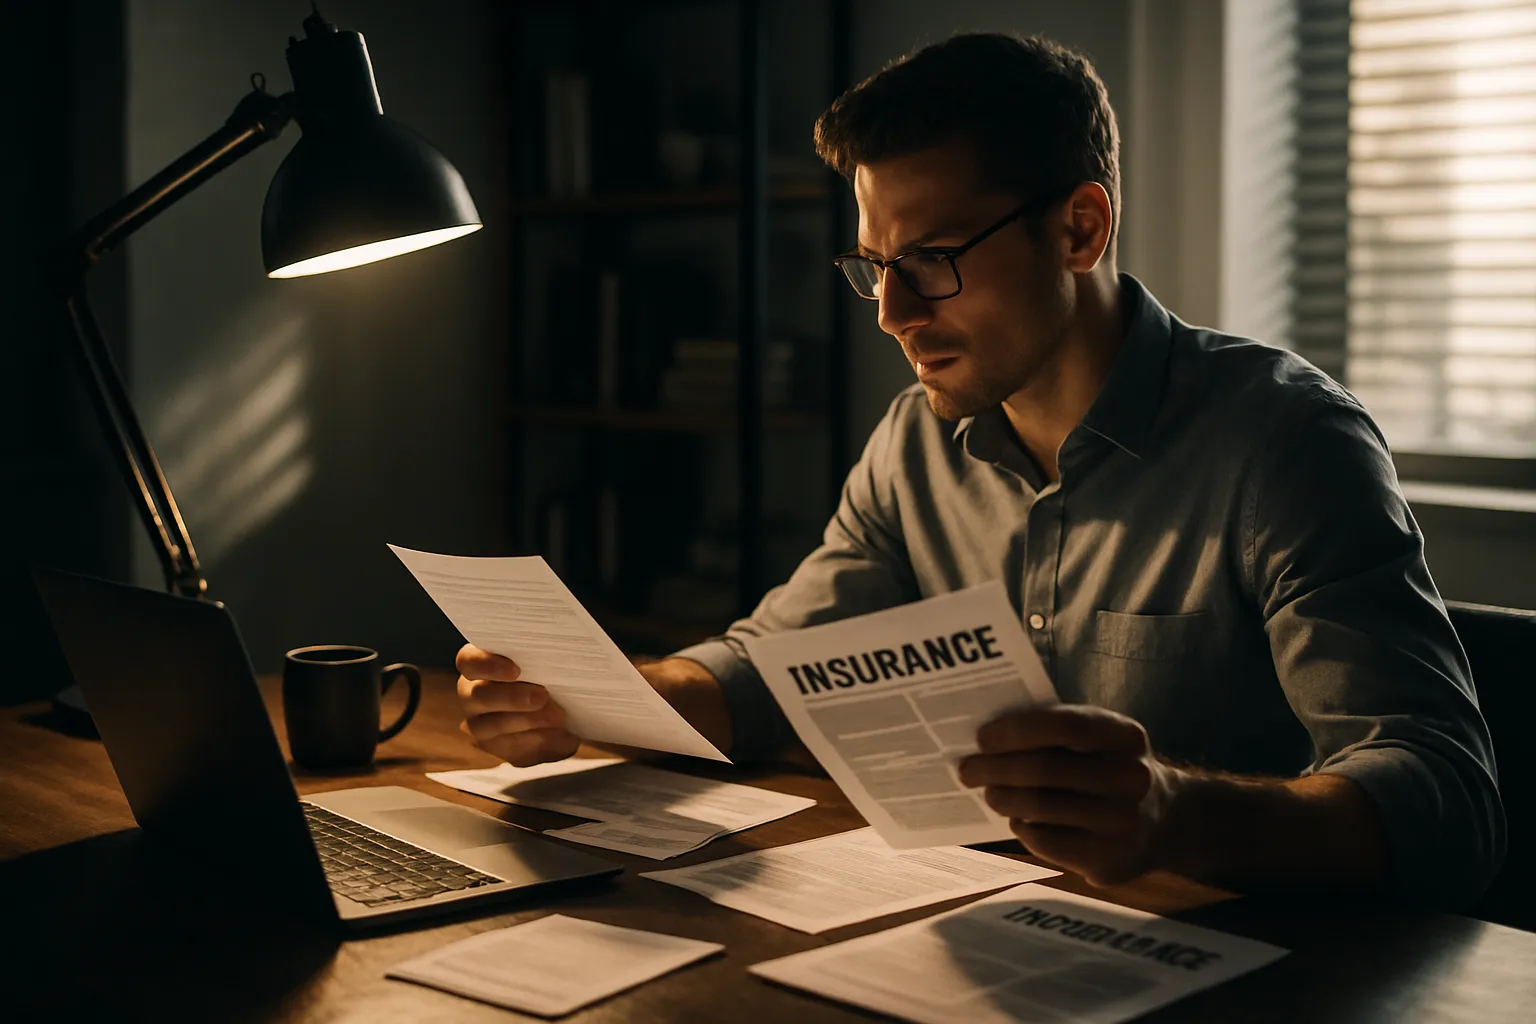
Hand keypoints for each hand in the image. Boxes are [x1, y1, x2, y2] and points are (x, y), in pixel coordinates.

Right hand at [456, 644, 580, 766]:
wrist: (557, 711)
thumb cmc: (547, 676)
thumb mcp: (545, 666)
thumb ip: (542, 663)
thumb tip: (558, 663)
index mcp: (478, 666)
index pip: (468, 661)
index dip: (487, 664)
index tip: (515, 670)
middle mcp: (471, 694)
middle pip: (479, 696)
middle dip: (512, 698)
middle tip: (541, 696)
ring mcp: (479, 724)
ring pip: (493, 725)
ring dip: (527, 720)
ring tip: (556, 717)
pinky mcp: (496, 748)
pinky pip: (510, 748)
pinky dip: (536, 741)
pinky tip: (557, 735)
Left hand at [958, 704, 1185, 886]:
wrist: (1166, 822)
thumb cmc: (1110, 768)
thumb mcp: (1102, 741)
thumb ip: (1057, 733)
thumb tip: (988, 740)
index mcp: (1126, 737)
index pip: (1065, 726)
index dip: (1017, 730)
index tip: (982, 736)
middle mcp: (1130, 779)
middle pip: (1044, 770)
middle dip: (994, 768)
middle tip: (967, 769)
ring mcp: (1121, 823)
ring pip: (1039, 807)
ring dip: (1002, 797)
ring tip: (988, 792)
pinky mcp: (1107, 860)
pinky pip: (1046, 840)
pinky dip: (1023, 827)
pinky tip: (1018, 818)